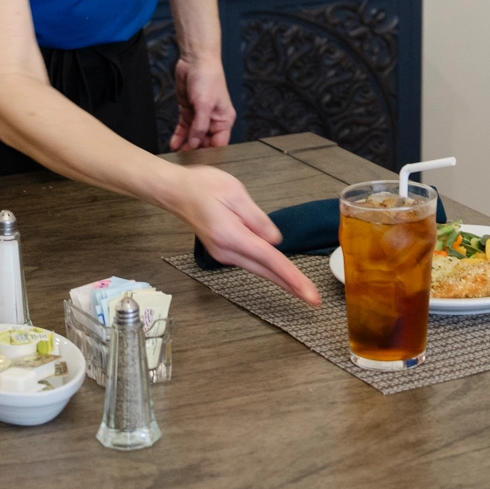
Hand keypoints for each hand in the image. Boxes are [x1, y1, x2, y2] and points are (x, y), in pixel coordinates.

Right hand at [160, 165, 319, 304]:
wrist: (176, 192)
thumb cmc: (203, 187)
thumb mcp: (235, 193)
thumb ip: (257, 219)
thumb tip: (275, 241)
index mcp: (231, 236)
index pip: (269, 259)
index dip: (291, 277)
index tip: (308, 293)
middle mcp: (227, 251)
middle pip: (265, 271)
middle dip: (291, 286)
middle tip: (313, 301)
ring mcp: (223, 254)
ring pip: (259, 270)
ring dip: (281, 280)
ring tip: (302, 290)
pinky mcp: (223, 251)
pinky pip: (250, 263)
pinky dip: (268, 270)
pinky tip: (281, 274)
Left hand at [169, 51, 235, 151]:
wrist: (195, 60)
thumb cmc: (208, 78)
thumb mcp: (204, 105)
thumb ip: (199, 127)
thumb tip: (194, 144)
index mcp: (224, 120)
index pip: (219, 143)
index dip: (209, 153)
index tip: (199, 163)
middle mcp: (213, 120)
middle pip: (205, 142)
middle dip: (195, 151)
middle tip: (184, 161)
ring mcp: (200, 116)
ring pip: (193, 137)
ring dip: (185, 145)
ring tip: (177, 155)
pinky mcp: (188, 112)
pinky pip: (184, 128)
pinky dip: (179, 136)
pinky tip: (174, 144)